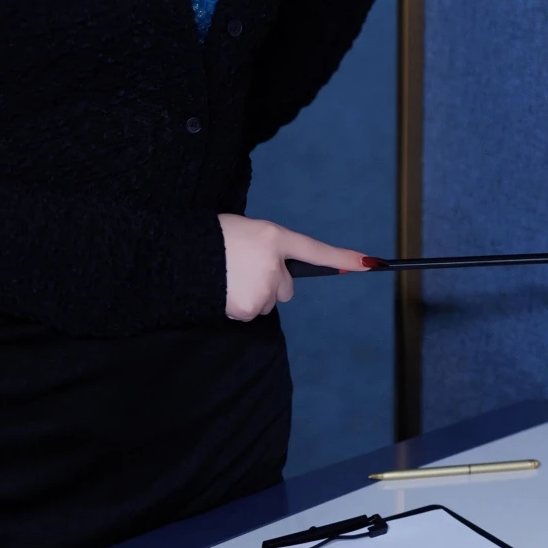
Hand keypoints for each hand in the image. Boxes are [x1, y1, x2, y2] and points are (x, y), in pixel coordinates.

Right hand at [216, 214, 367, 320]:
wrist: (177, 257)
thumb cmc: (211, 240)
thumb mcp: (245, 233)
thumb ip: (267, 249)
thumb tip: (278, 271)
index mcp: (273, 237)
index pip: (315, 250)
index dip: (344, 258)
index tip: (370, 263)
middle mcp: (274, 264)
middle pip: (286, 288)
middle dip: (271, 284)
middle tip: (243, 270)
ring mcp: (263, 289)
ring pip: (268, 302)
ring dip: (253, 295)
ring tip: (229, 279)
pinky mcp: (248, 309)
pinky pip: (251, 313)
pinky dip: (239, 306)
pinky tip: (224, 291)